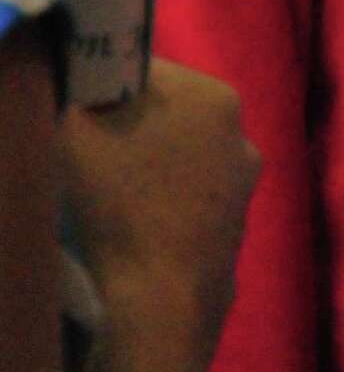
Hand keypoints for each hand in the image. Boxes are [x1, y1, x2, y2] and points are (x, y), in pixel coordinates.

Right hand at [59, 59, 258, 371]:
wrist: (156, 307)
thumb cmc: (116, 203)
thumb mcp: (76, 126)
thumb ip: (79, 84)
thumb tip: (76, 64)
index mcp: (214, 95)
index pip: (143, 71)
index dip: (101, 88)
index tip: (73, 114)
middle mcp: (241, 135)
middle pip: (163, 116)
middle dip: (124, 130)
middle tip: (83, 161)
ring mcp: (242, 190)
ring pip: (175, 162)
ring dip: (142, 173)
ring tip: (104, 204)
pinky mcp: (233, 235)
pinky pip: (184, 206)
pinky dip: (157, 212)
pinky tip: (129, 234)